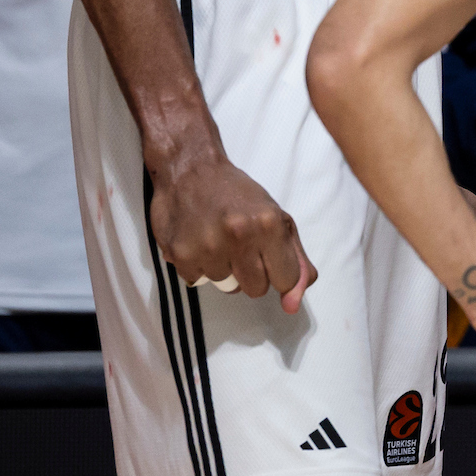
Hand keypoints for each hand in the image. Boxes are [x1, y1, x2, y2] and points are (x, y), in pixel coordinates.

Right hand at [149, 147, 317, 311]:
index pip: (286, 280)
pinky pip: (198, 281)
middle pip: (257, 289)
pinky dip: (199, 266)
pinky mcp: (180, 254)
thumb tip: (293, 306)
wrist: (191, 169)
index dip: (279, 273)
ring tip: (218, 240)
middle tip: (243, 249)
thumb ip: (295, 261)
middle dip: (253, 275)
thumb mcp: (278, 220)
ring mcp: (208, 246)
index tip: (271, 259)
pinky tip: (198, 241)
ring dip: (224, 269)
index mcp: (270, 224)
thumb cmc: (240, 196)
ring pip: (226, 287)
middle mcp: (240, 235)